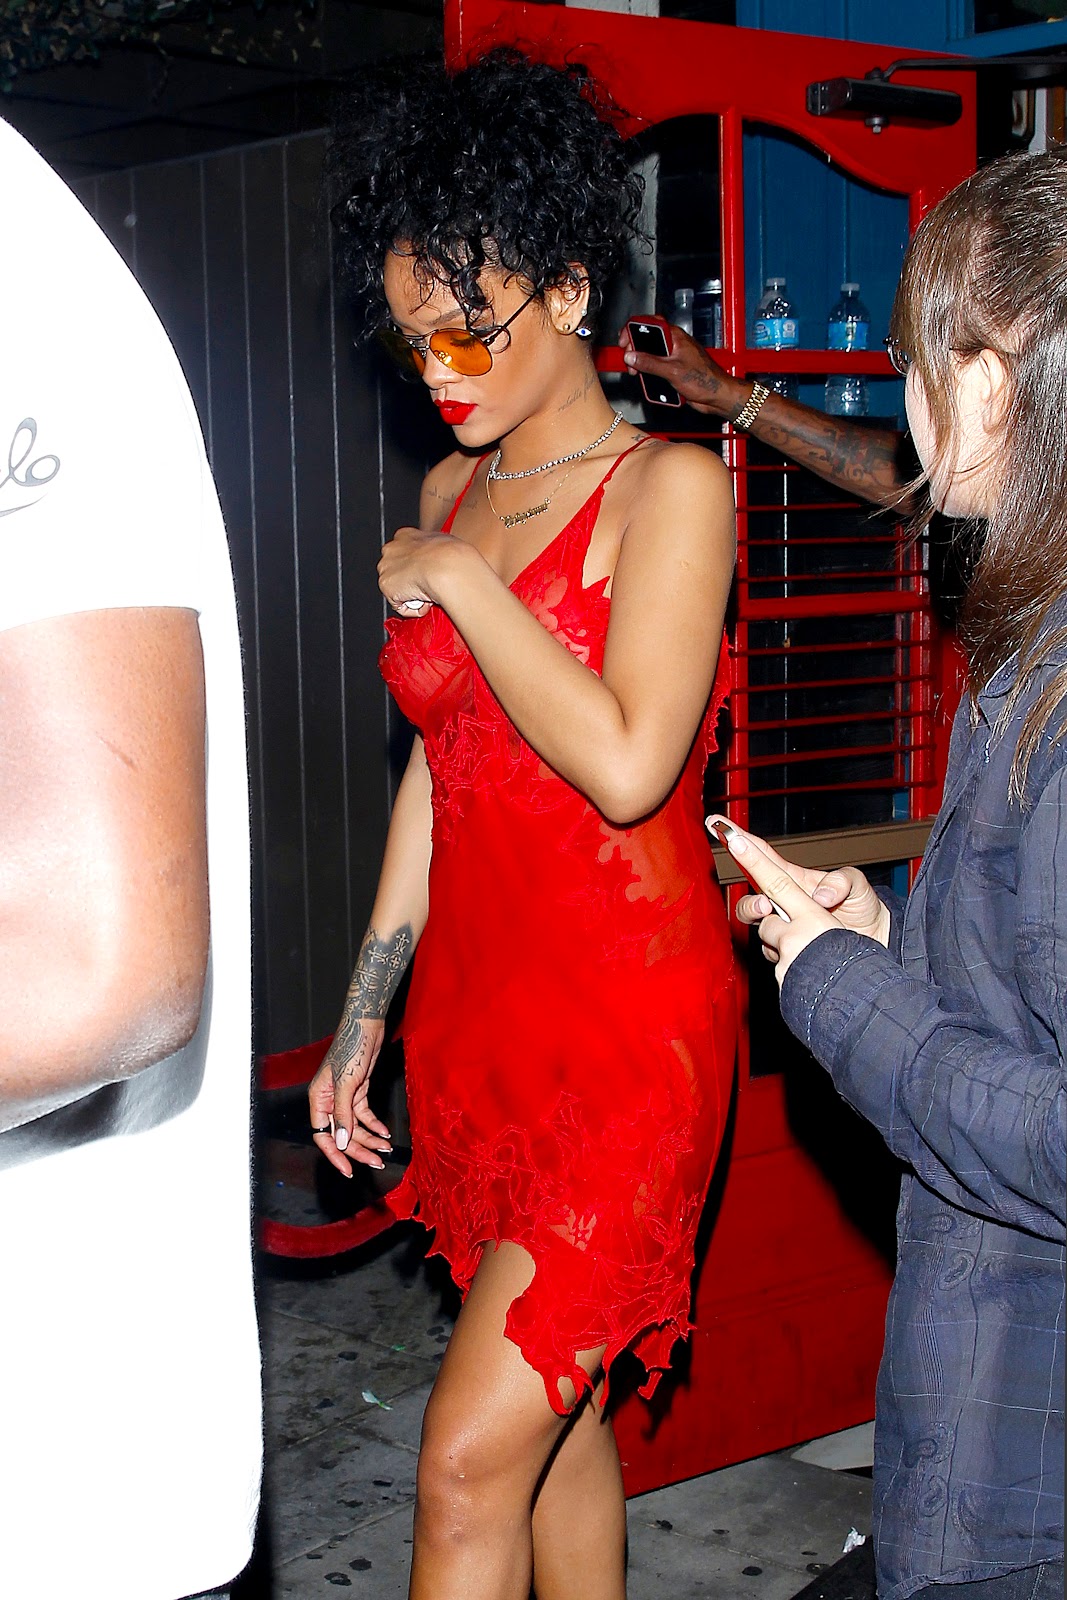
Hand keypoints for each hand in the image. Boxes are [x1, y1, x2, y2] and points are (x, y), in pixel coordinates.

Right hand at [309, 1017, 390, 1178]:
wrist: (366, 1025)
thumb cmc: (351, 1048)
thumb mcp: (346, 1083)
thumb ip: (343, 1114)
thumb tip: (341, 1142)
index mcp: (318, 1099)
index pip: (322, 1135)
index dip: (335, 1154)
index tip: (348, 1170)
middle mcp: (329, 1101)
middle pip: (342, 1134)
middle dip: (359, 1149)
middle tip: (377, 1163)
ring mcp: (344, 1097)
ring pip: (355, 1127)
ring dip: (370, 1139)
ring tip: (385, 1150)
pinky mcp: (359, 1091)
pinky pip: (365, 1115)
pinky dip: (375, 1125)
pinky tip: (385, 1133)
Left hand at [378, 525, 464, 616]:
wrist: (444, 565)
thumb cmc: (449, 555)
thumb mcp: (444, 545)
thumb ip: (433, 552)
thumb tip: (440, 559)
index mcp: (405, 535)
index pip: (403, 553)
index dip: (415, 566)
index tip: (425, 573)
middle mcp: (391, 549)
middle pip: (395, 570)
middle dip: (408, 580)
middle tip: (427, 584)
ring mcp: (386, 567)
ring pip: (396, 588)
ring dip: (410, 593)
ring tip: (427, 591)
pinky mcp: (386, 586)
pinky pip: (398, 603)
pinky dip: (411, 606)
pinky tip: (423, 598)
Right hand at [619, 322, 748, 417]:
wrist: (718, 396)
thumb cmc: (706, 380)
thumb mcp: (672, 370)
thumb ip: (650, 363)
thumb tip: (631, 357)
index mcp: (675, 336)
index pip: (650, 323)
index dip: (633, 329)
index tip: (624, 342)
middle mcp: (674, 344)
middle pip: (647, 340)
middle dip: (635, 350)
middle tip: (629, 361)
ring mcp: (673, 358)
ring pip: (650, 356)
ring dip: (642, 365)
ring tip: (638, 373)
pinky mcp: (673, 370)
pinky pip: (656, 369)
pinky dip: (650, 374)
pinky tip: (649, 380)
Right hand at [714, 822, 889, 983]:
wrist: (875, 943)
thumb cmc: (865, 910)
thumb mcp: (859, 887)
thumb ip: (842, 881)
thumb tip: (822, 897)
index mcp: (796, 880)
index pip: (763, 856)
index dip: (740, 839)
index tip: (719, 825)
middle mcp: (785, 902)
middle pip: (751, 892)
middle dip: (748, 896)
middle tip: (763, 902)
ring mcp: (785, 926)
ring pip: (755, 920)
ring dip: (758, 915)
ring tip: (771, 914)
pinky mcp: (788, 949)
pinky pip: (769, 947)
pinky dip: (775, 945)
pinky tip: (792, 945)